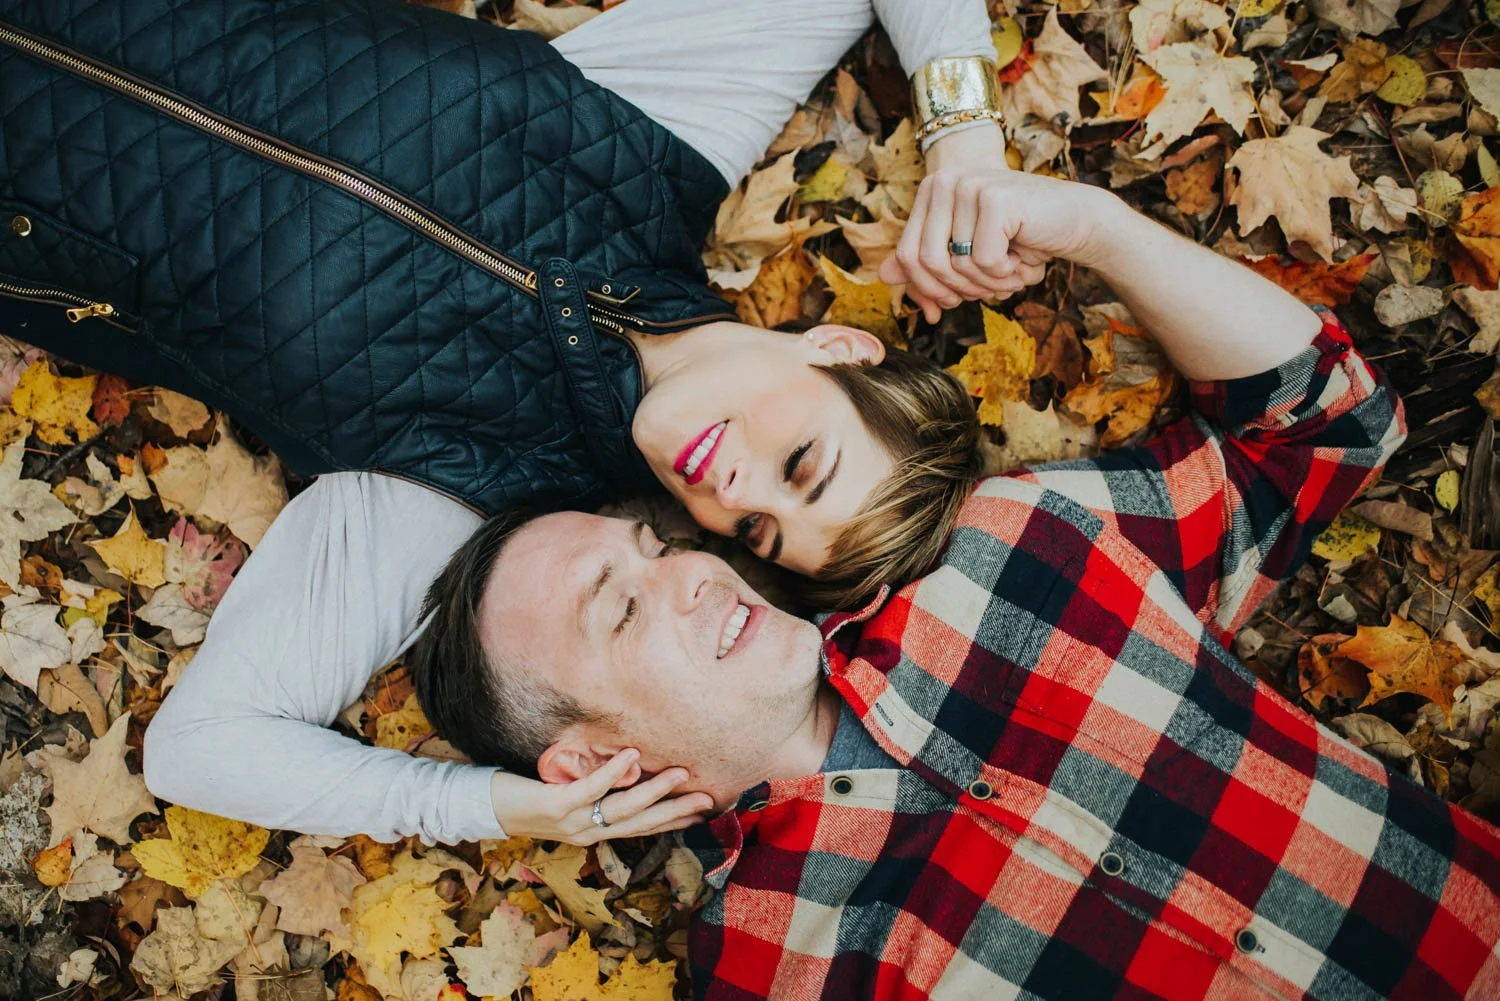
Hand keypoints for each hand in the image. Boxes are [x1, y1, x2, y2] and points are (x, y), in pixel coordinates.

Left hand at [490, 750, 714, 843]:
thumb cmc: (526, 798)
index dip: (674, 820)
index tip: (704, 810)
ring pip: (622, 809)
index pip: (642, 828)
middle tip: (707, 798)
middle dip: (676, 810)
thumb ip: (595, 791)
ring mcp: (572, 821)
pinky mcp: (555, 805)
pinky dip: (613, 772)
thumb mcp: (567, 796)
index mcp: (593, 832)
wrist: (484, 808)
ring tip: (679, 773)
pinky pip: (590, 789)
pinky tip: (632, 755)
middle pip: (640, 823)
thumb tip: (626, 770)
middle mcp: (587, 832)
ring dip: (654, 792)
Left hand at [879, 167, 1115, 322]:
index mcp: (932, 190)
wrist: (1077, 222)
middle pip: (924, 262)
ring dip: (985, 284)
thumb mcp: (968, 255)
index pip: (906, 254)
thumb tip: (883, 276)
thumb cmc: (1022, 240)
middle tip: (988, 291)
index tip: (946, 305)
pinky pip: (983, 260)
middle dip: (956, 290)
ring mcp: (969, 185)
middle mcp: (944, 180)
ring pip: (954, 264)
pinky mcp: (994, 199)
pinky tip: (1024, 259)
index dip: (924, 290)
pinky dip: (1005, 273)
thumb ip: (927, 264)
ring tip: (1010, 273)